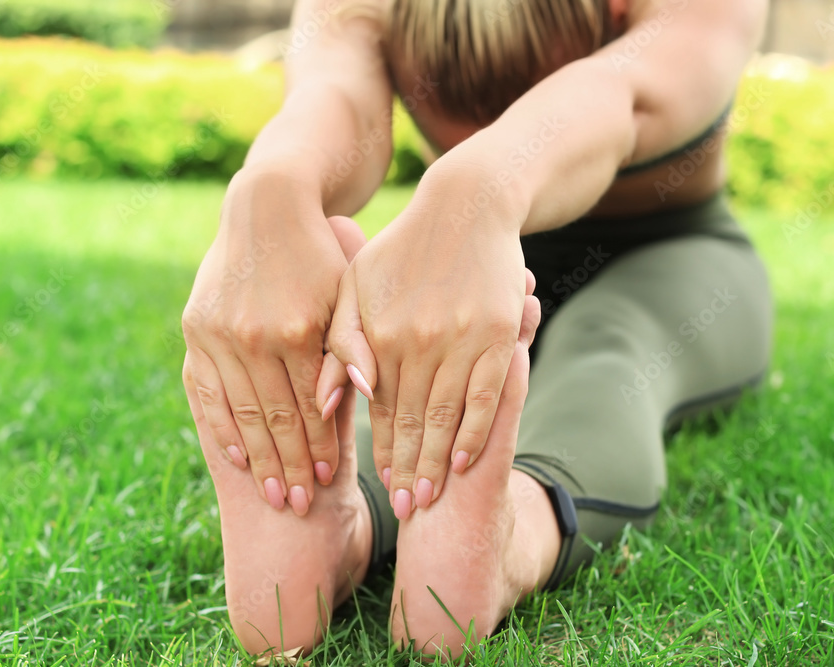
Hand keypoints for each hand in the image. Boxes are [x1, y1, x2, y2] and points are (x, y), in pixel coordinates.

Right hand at [181, 167, 348, 515]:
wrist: (267, 208)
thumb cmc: (321, 257)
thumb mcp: (346, 295)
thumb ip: (352, 347)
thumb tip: (363, 393)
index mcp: (300, 330)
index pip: (310, 408)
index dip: (320, 448)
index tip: (330, 483)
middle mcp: (255, 335)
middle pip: (274, 420)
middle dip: (288, 467)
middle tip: (297, 506)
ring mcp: (219, 334)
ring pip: (241, 413)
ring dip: (257, 460)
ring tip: (272, 496)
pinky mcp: (195, 328)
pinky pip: (207, 392)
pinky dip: (221, 428)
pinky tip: (236, 458)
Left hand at [324, 197, 527, 519]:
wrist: (467, 205)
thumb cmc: (405, 249)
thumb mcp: (359, 286)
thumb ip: (342, 343)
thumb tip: (338, 401)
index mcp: (378, 333)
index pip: (377, 410)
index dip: (378, 451)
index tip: (377, 486)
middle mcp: (416, 340)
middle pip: (410, 421)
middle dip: (406, 470)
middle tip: (404, 510)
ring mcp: (459, 339)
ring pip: (444, 417)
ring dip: (436, 464)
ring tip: (428, 501)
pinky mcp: (496, 334)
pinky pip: (484, 396)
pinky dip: (473, 432)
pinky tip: (463, 461)